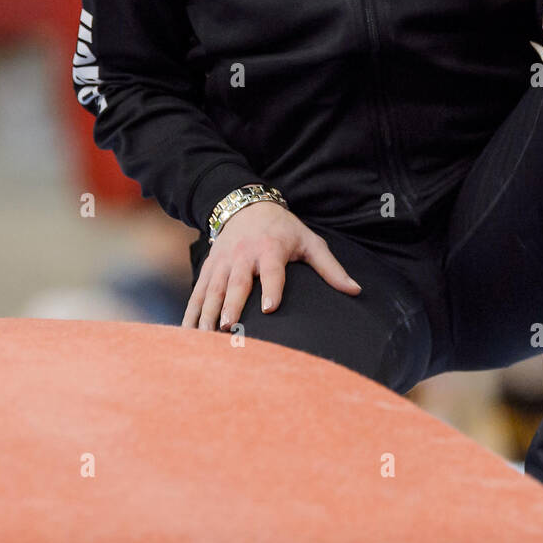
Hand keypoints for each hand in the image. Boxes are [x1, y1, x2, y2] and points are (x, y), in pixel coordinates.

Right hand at [181, 200, 361, 331]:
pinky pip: (198, 292)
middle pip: (236, 283)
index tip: (269, 308)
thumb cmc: (284, 230)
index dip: (272, 288)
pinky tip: (187, 333)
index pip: (272, 270)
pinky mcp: (208, 268)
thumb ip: (330, 268)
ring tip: (206, 337)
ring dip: (208, 313)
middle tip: (229, 327)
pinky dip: (191, 312)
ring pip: (213, 290)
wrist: (246, 206)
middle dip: (231, 305)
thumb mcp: (309, 242)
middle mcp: (244, 255)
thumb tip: (355, 290)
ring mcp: (222, 262)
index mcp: (271, 249)